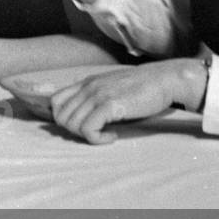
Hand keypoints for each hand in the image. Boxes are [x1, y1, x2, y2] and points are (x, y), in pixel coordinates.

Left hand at [51, 60, 205, 144]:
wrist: (163, 80)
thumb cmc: (141, 86)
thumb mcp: (111, 86)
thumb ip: (96, 94)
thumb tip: (84, 113)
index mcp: (86, 82)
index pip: (55, 101)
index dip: (63, 118)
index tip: (82, 125)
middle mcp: (88, 87)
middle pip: (61, 116)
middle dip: (74, 131)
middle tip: (96, 132)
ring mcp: (97, 95)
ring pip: (72, 124)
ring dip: (86, 136)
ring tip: (105, 134)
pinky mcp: (109, 105)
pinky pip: (88, 129)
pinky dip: (97, 139)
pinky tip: (113, 136)